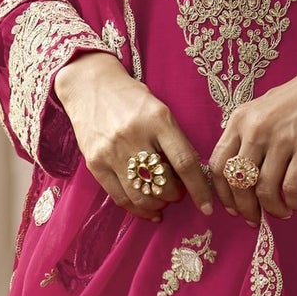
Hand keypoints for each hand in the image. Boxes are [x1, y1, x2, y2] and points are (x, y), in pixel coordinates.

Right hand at [53, 52, 214, 219]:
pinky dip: (137, 208)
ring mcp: (112, 152)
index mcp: (158, 120)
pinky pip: (120, 197)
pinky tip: (147, 209)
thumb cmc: (131, 98)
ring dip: (157, 204)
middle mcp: (134, 136)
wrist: (89, 85)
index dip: (199, 189)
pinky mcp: (95, 163)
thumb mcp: (160, 111)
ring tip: (161, 200)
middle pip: (163, 184)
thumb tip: (192, 175)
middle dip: (175, 195)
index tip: (207, 206)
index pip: (184, 162)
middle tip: (177, 192)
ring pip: (141, 196)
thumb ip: (175, 140)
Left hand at [209, 42, 296, 222]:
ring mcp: (281, 138)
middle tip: (256, 219)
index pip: (218, 164)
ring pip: (264, 189)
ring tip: (282, 212)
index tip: (233, 207)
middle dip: (246, 208)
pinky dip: (293, 202)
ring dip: (272, 209)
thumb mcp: (265, 108)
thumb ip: (249, 135)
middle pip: (238, 182)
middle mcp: (256, 128)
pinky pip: (292, 187)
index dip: (222, 193)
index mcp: (241, 119)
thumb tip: (242, 174)